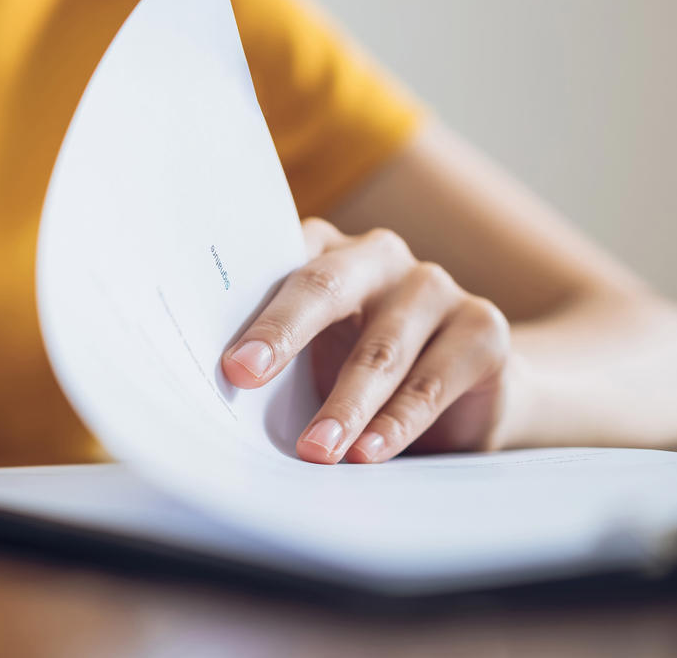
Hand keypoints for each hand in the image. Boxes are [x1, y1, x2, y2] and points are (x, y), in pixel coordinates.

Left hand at [220, 218, 512, 463]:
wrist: (465, 395)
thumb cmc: (358, 370)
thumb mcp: (312, 359)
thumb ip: (275, 360)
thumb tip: (221, 396)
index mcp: (324, 250)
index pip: (277, 264)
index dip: (248, 308)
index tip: (226, 360)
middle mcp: (378, 256)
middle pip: (325, 288)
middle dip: (282, 334)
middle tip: (244, 377)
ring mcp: (434, 286)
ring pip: (380, 348)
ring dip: (344, 404)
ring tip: (316, 450)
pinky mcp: (482, 327)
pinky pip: (431, 380)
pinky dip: (396, 422)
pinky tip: (370, 452)